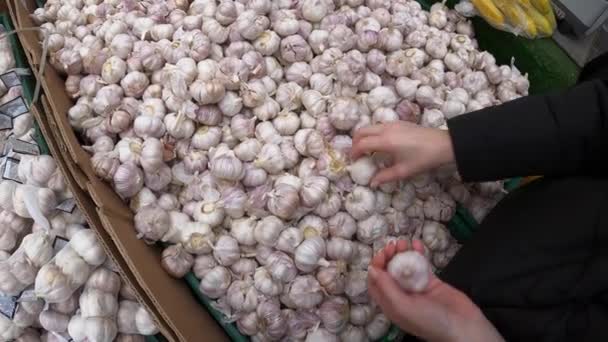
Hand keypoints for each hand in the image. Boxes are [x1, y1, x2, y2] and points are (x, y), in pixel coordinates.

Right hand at [351, 122, 455, 186]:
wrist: (443, 144)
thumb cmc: (423, 158)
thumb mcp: (404, 170)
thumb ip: (385, 177)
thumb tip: (372, 183)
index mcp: (385, 141)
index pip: (361, 144)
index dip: (354, 152)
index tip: (353, 161)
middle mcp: (385, 129)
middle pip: (361, 131)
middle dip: (355, 142)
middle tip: (357, 154)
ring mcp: (392, 123)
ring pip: (369, 127)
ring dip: (364, 137)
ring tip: (367, 150)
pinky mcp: (398, 122)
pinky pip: (378, 125)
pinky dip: (373, 133)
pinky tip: (380, 144)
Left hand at [368, 240, 504, 341]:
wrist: (464, 327)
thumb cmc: (431, 321)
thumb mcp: (403, 307)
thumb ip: (387, 288)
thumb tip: (371, 270)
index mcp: (391, 305)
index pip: (376, 283)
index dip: (376, 268)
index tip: (381, 255)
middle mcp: (401, 296)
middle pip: (389, 272)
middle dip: (388, 257)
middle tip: (393, 245)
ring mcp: (416, 288)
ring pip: (404, 266)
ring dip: (402, 252)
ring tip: (404, 242)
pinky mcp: (431, 281)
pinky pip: (421, 264)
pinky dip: (417, 253)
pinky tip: (416, 243)